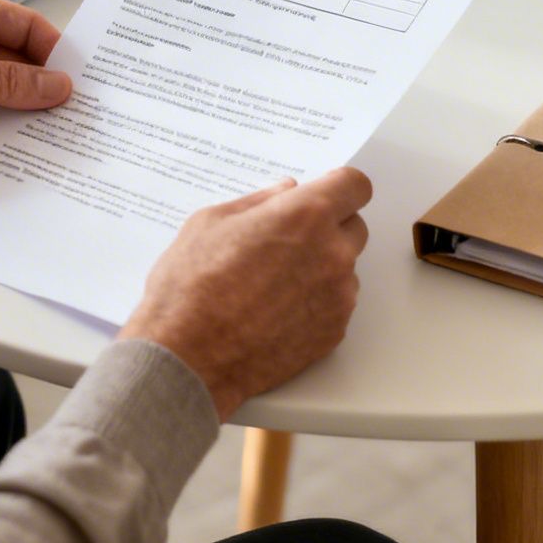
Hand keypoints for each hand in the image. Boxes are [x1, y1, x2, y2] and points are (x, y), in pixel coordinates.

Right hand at [119, 167, 371, 420]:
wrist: (188, 357)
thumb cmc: (191, 288)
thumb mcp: (210, 222)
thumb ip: (258, 201)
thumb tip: (284, 192)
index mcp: (305, 216)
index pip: (355, 185)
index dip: (339, 187)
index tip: (324, 194)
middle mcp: (332, 254)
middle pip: (354, 226)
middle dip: (329, 227)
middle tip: (289, 239)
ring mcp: (337, 296)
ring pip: (345, 268)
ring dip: (322, 266)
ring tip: (273, 282)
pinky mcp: (334, 332)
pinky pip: (336, 304)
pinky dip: (315, 302)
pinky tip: (276, 309)